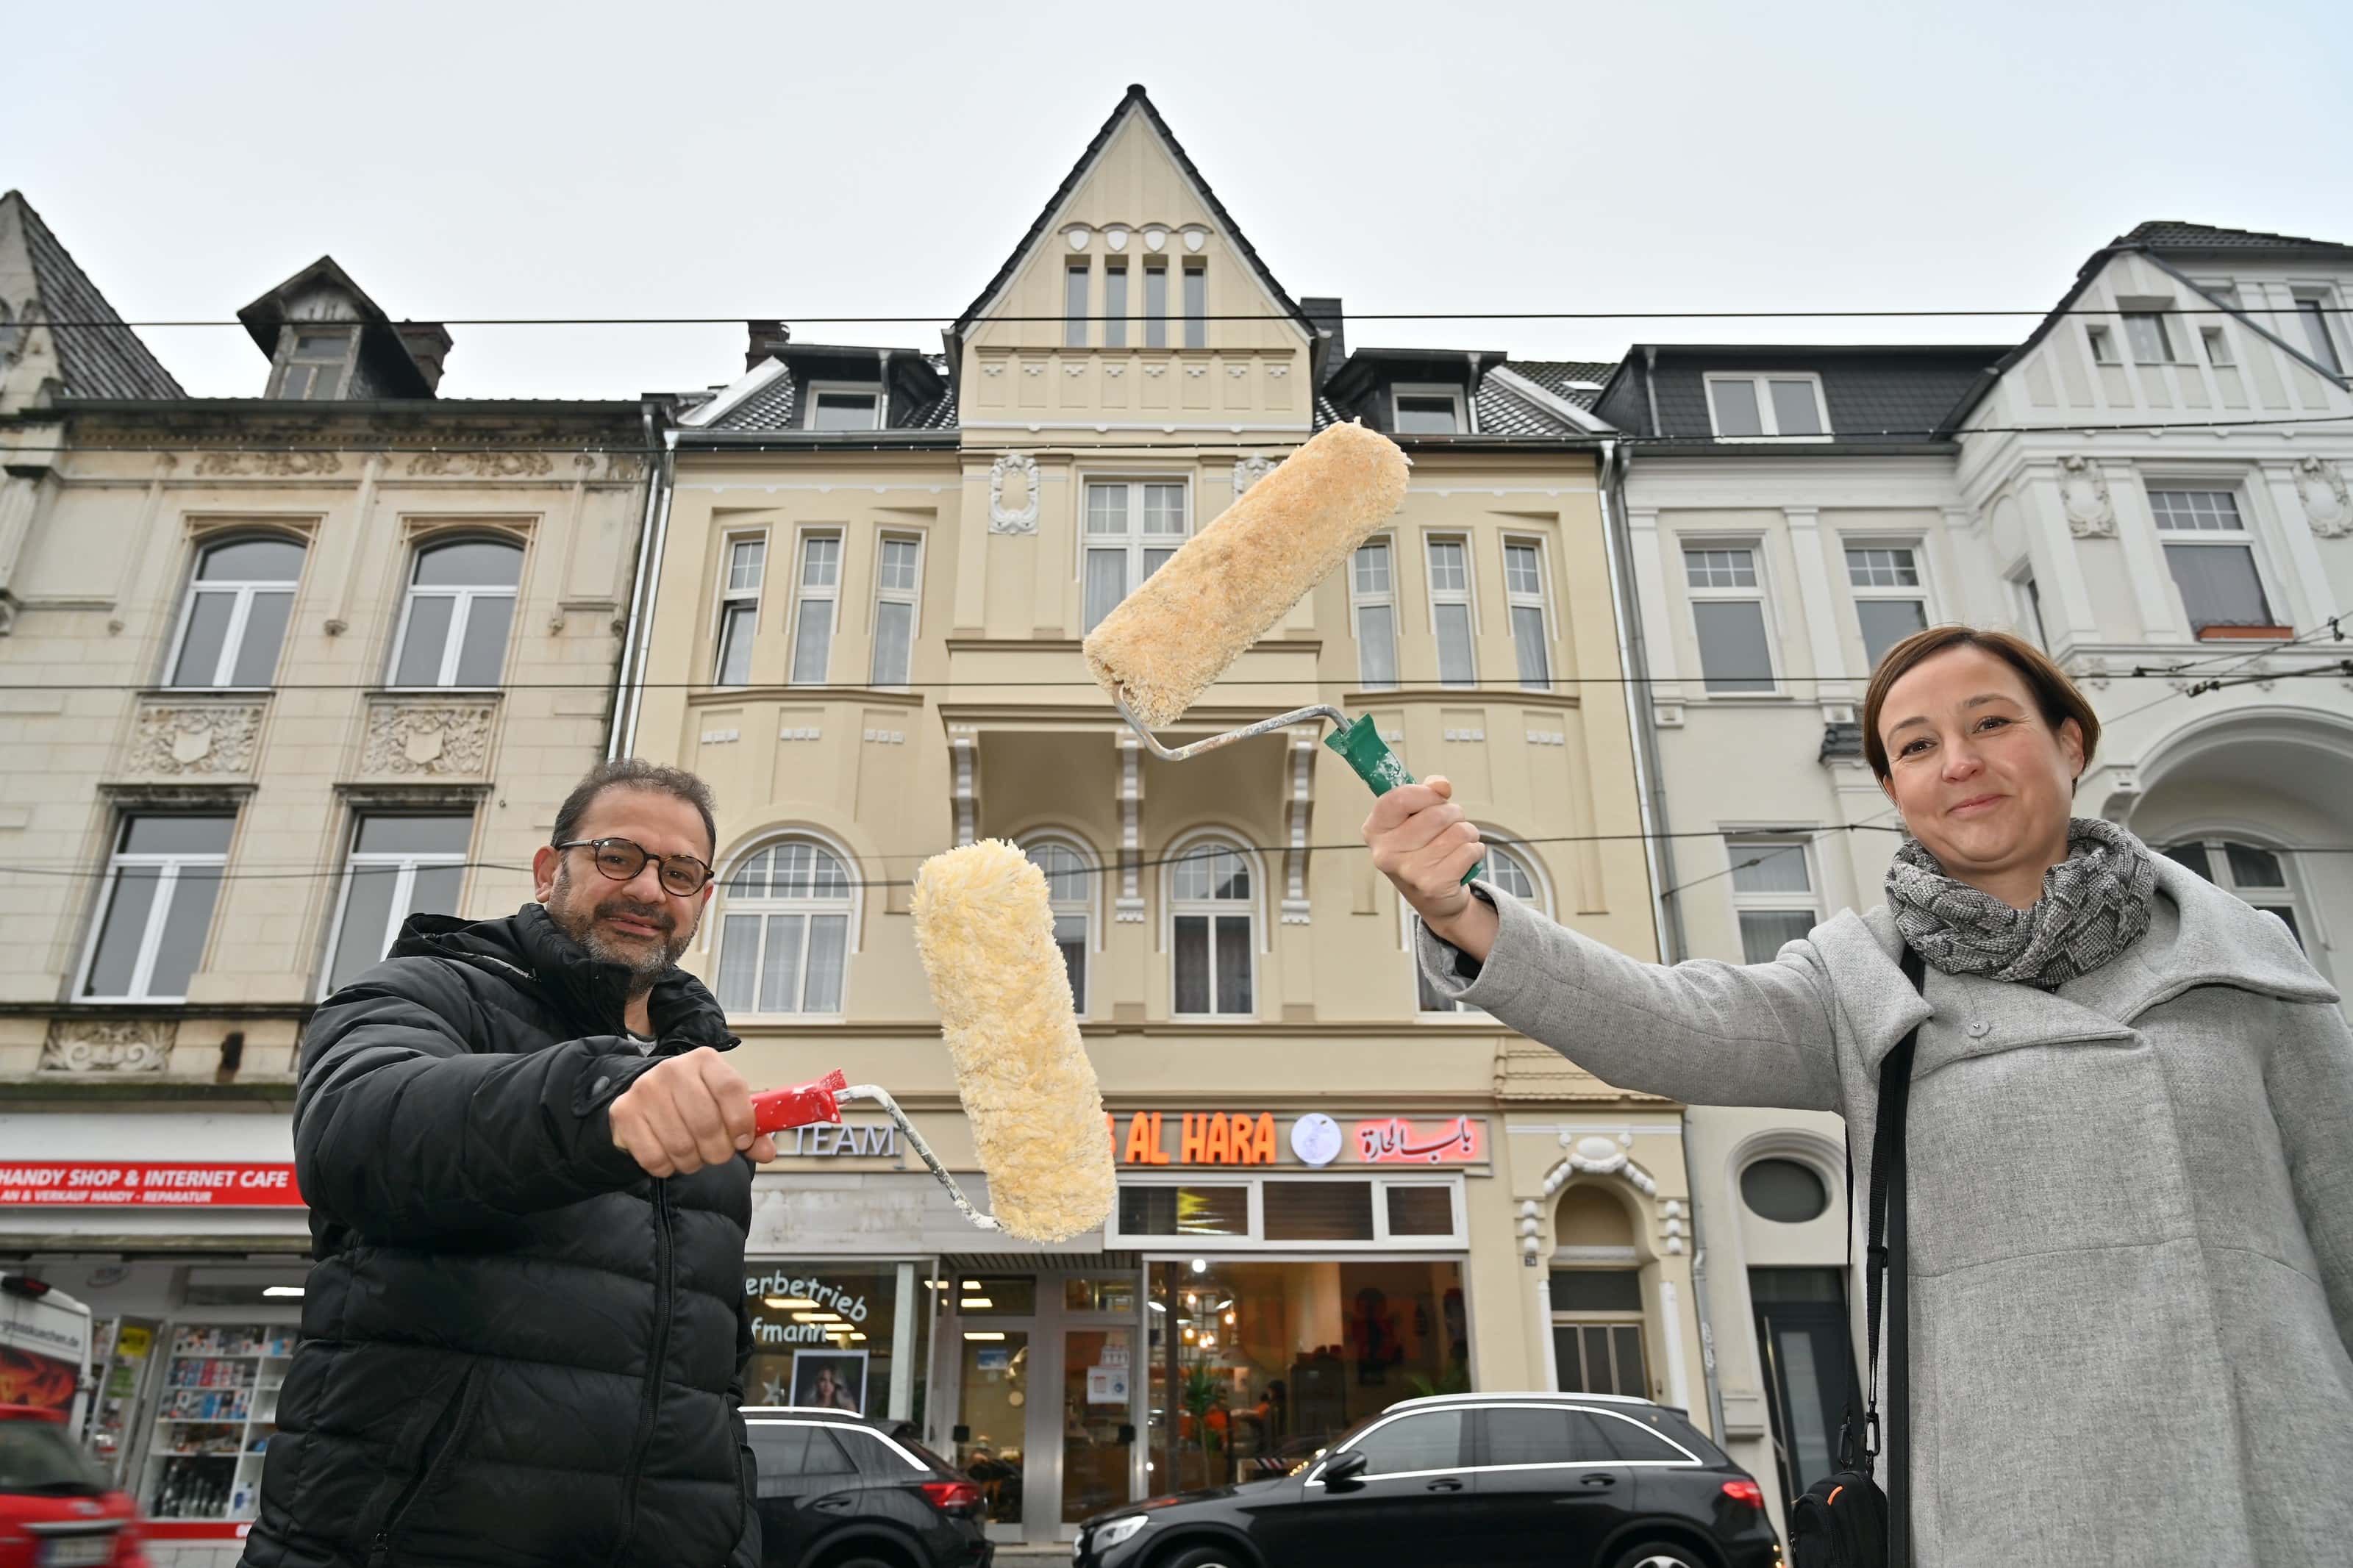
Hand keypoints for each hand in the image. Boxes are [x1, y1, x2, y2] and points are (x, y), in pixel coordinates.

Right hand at [609, 1047, 775, 1177]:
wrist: (646, 1099)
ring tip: (693, 1154)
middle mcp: (673, 1069)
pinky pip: (654, 1158)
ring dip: (693, 1162)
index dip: (741, 1121)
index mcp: (705, 1060)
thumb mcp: (724, 1106)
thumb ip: (750, 1129)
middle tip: (716, 1153)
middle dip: (718, 1151)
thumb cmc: (695, 1103)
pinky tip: (670, 1156)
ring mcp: (645, 1089)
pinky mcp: (624, 1113)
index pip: (730, 1088)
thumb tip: (767, 1153)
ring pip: (681, 1146)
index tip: (743, 1141)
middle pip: (706, 1124)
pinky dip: (668, 1168)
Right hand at [1363, 776, 1496, 960]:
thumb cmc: (1423, 850)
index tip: (1436, 797)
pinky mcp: (1434, 885)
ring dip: (1467, 833)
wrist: (1434, 899)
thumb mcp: (1415, 818)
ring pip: (1458, 831)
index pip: (1398, 798)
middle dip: (1453, 814)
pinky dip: (1474, 851)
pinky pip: (1469, 850)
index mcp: (1375, 830)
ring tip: (1457, 845)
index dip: (1425, 793)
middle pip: (1436, 814)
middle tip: (1450, 825)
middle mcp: (1386, 853)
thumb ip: (1426, 793)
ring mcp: (1409, 871)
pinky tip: (1463, 860)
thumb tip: (1441, 785)